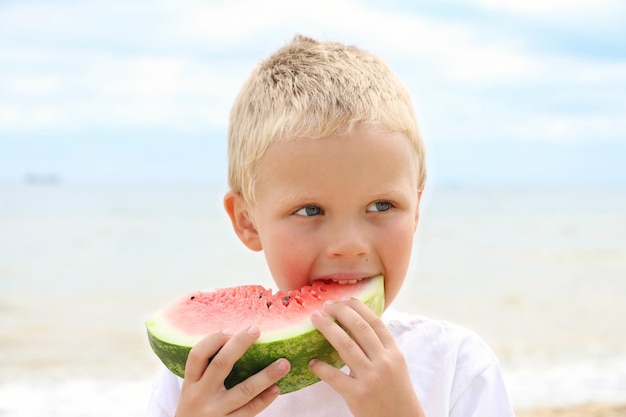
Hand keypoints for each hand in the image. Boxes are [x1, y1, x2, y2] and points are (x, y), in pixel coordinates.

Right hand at [176, 326, 290, 416]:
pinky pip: (249, 411)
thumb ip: (207, 372)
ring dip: (266, 375)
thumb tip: (236, 341)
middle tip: (256, 329)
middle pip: (221, 365)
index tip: (230, 330)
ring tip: (284, 363)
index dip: (213, 340)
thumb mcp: (192, 391)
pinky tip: (276, 389)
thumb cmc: (195, 410)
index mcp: (190, 383)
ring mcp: (215, 413)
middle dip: (240, 344)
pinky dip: (264, 399)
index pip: (197, 355)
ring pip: (243, 391)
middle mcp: (200, 396)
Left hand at [309, 298, 425, 416]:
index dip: (358, 307)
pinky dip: (321, 367)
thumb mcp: (396, 366)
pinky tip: (312, 362)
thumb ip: (381, 347)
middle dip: (340, 312)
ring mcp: (370, 378)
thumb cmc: (396, 393)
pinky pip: (334, 376)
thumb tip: (359, 324)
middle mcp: (383, 362)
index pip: (375, 322)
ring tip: (315, 319)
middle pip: (359, 328)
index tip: (344, 298)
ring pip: (345, 345)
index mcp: (393, 353)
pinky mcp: (357, 395)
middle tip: (326, 305)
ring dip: (328, 329)